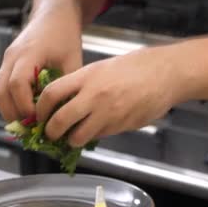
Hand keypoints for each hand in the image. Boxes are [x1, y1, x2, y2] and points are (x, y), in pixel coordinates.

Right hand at [0, 0, 82, 121]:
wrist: (54, 14)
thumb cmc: (64, 35)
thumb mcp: (73, 60)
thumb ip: (68, 86)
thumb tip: (67, 114)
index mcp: (29, 54)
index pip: (17, 84)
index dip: (24, 105)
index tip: (36, 120)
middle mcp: (12, 57)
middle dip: (12, 114)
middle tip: (29, 130)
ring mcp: (7, 60)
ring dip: (9, 110)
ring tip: (27, 125)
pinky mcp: (7, 64)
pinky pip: (2, 87)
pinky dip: (10, 102)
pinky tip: (26, 112)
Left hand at [36, 46, 183, 146]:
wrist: (166, 73)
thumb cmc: (137, 66)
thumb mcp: (103, 68)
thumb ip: (84, 85)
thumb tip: (67, 103)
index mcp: (87, 77)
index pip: (51, 95)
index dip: (41, 109)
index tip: (40, 115)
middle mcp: (94, 96)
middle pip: (60, 121)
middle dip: (52, 133)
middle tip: (52, 135)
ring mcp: (109, 113)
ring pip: (80, 136)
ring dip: (73, 140)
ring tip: (74, 137)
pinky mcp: (122, 126)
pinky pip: (100, 136)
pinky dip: (95, 136)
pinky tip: (97, 130)